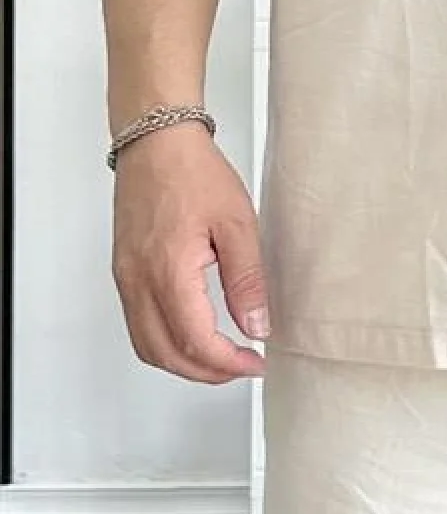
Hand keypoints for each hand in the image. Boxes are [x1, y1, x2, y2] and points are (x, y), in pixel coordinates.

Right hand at [111, 123, 269, 383]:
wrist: (157, 142)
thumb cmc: (194, 172)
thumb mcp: (237, 223)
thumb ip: (247, 280)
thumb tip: (256, 326)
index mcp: (168, 272)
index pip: (195, 342)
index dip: (227, 363)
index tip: (254, 362)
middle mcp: (138, 282)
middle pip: (165, 354)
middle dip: (206, 372)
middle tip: (241, 366)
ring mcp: (126, 278)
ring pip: (147, 346)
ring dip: (182, 362)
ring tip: (220, 357)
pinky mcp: (123, 271)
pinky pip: (137, 324)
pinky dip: (164, 342)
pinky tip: (192, 333)